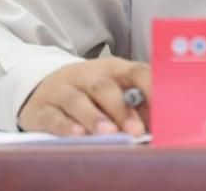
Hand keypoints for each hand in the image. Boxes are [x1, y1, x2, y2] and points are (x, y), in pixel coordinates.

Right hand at [17, 57, 150, 135]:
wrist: (44, 86)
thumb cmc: (90, 93)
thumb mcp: (114, 90)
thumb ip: (136, 104)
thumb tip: (160, 126)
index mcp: (113, 69)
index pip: (136, 71)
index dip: (151, 88)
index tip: (164, 109)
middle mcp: (86, 75)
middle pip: (104, 86)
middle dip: (122, 109)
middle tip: (136, 131)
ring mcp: (61, 89)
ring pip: (77, 100)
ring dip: (95, 117)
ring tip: (109, 134)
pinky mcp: (40, 108)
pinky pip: (53, 116)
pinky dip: (66, 126)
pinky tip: (78, 135)